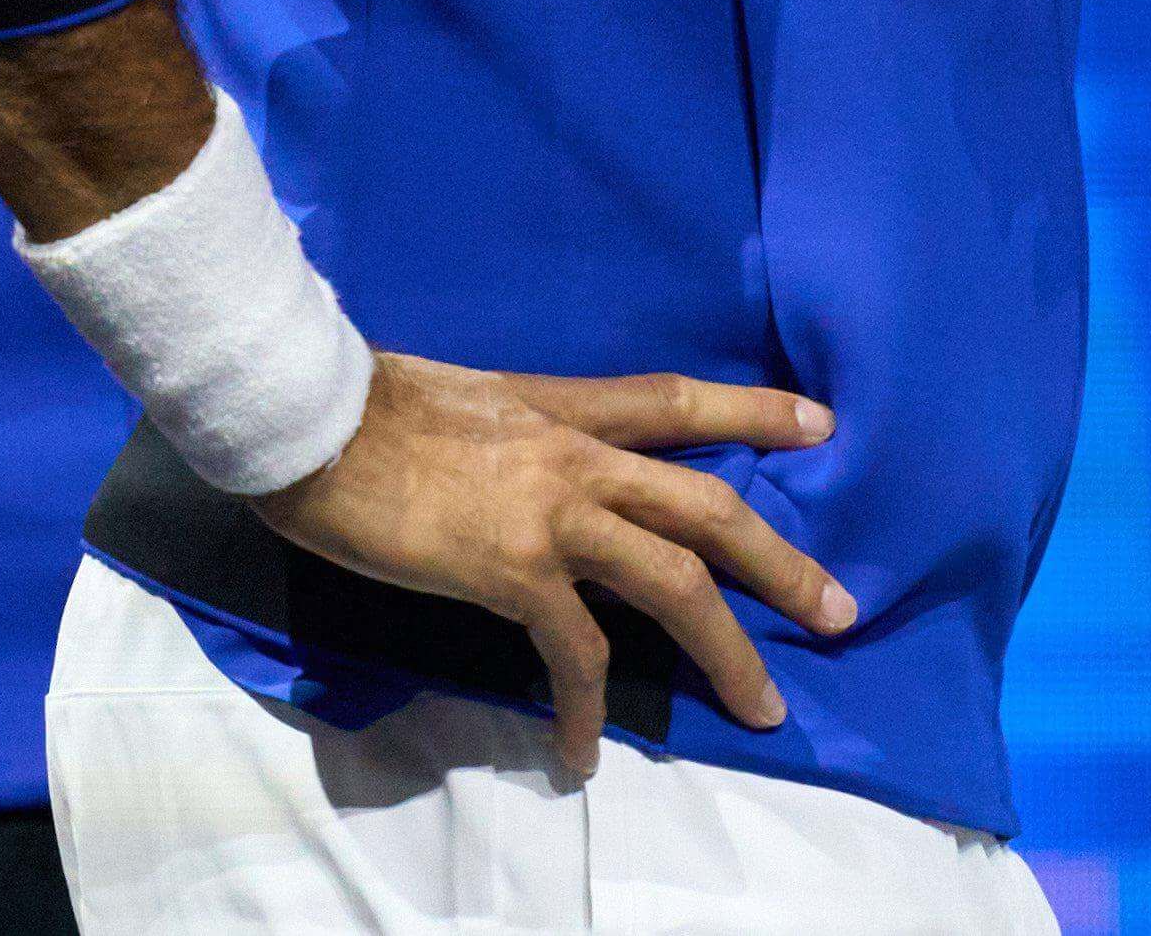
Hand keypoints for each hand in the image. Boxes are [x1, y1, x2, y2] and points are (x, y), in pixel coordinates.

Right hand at [258, 356, 851, 785]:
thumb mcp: (474, 398)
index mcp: (570, 408)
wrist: (310, 421)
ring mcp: (555, 515)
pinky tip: (585, 753)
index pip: (681, 401)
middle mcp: (582, 457)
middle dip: (782, 562)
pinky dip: (586, 706)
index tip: (822, 425)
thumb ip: (522, 432)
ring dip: (727, 650)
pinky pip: (573, 651)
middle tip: (840, 609)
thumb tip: (531, 460)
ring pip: (675, 584)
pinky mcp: (512, 572)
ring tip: (763, 705)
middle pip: (710, 509)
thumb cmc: (370, 406)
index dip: (755, 413)